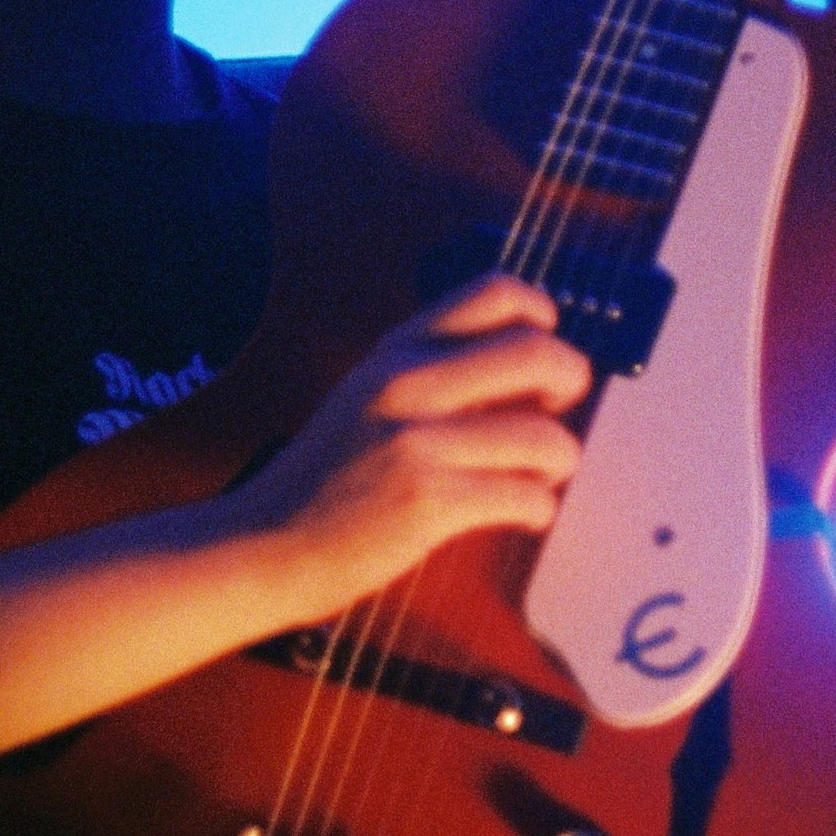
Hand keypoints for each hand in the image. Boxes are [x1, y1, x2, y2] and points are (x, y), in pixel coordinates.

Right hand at [238, 276, 592, 616]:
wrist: (264, 543)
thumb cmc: (325, 479)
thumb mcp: (367, 397)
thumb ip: (432, 375)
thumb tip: (522, 374)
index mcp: (395, 350)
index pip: (494, 292)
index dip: (540, 317)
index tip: (542, 352)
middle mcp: (406, 382)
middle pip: (537, 352)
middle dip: (572, 381)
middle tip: (560, 410)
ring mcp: (416, 442)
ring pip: (544, 437)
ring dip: (559, 462)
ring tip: (538, 478)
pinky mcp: (427, 502)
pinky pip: (525, 497)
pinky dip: (538, 510)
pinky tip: (520, 515)